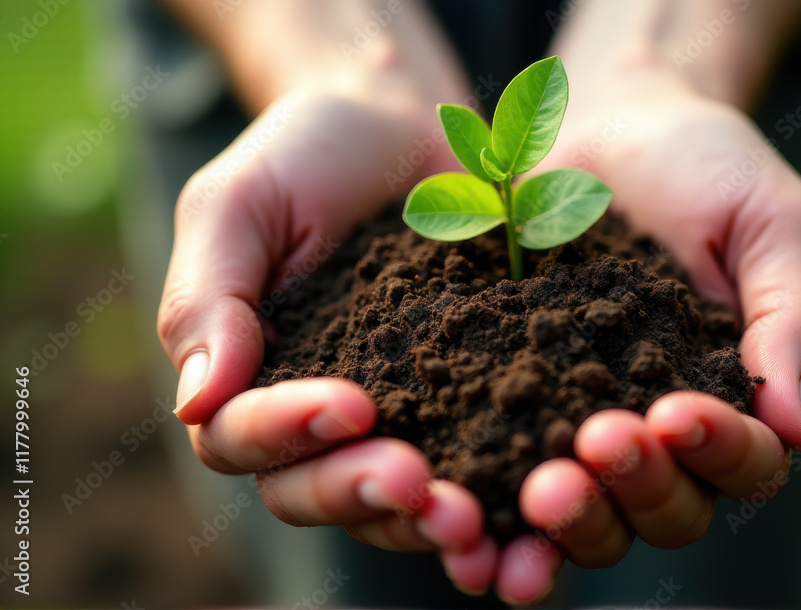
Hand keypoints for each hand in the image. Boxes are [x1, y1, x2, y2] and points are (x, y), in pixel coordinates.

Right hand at [156, 83, 500, 589]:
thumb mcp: (238, 204)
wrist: (405, 123)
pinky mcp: (469, 402)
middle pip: (315, 492)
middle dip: (362, 494)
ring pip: (394, 500)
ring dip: (428, 520)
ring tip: (474, 519)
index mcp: (248, 378)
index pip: (242, 438)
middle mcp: (317, 416)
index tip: (351, 403)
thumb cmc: (306, 155)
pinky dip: (498, 492)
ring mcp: (399, 415)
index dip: (288, 434)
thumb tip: (195, 404)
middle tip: (418, 485)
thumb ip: (207, 298)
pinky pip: (476, 461)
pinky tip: (533, 496)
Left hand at [493, 69, 800, 602]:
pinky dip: (486, 512)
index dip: (717, 452)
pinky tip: (456, 514)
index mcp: (735, 401)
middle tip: (596, 447)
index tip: (673, 410)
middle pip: (664, 512)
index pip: (745, 463)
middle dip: (635, 491)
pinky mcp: (505, 407)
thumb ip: (795, 318)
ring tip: (535, 496)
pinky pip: (499, 477)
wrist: (601, 124)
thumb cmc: (706, 166)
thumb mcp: (772, 222)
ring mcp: (577, 428)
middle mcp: (659, 437)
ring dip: (566, 524)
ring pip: (587, 516)